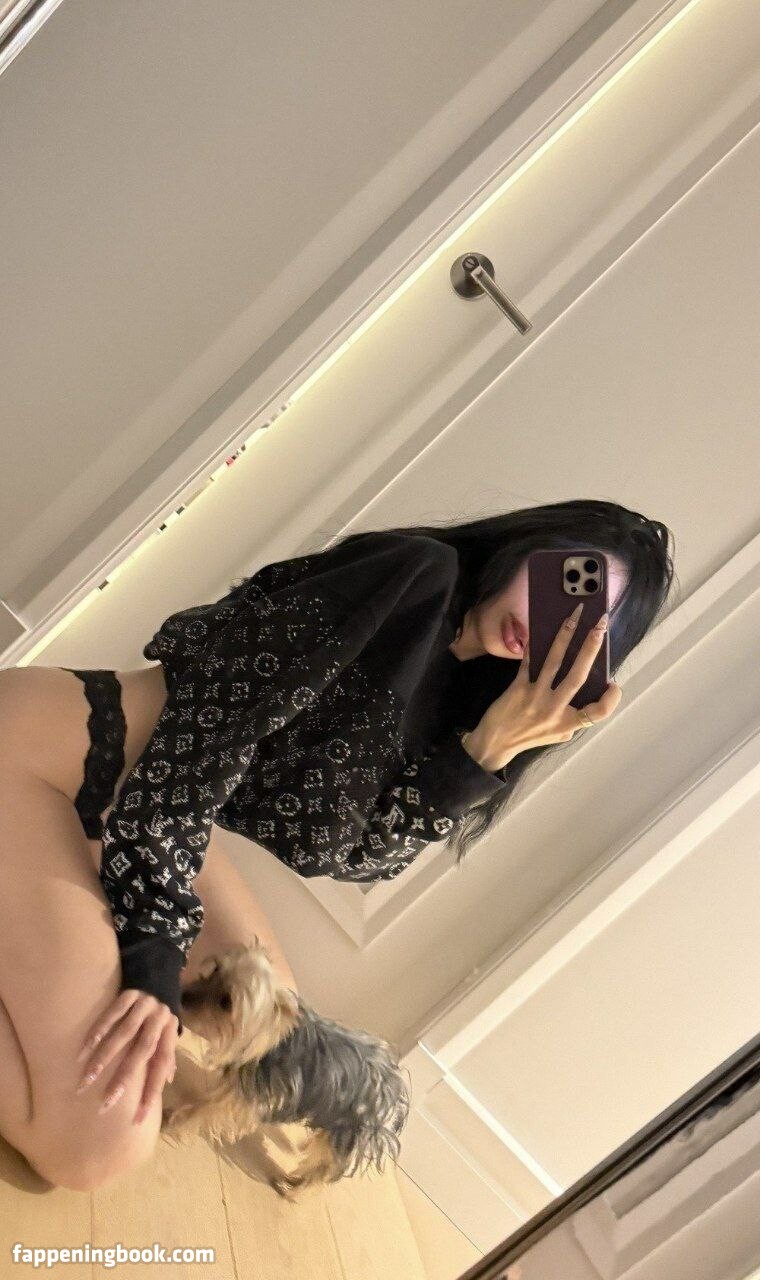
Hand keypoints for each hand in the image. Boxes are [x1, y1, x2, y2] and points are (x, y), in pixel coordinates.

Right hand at [76, 989, 178, 1124]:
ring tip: (87, 1079)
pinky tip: (85, 1049)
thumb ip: (166, 1055)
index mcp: (169, 1033)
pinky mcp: (130, 992)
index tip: (138, 1119)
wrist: (157, 972)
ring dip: (104, 1057)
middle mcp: (159, 1019)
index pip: (161, 1067)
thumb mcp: (168, 1032)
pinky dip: (99, 1030)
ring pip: (124, 1033)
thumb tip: (167, 1081)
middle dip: (124, 1079)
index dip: (152, 1092)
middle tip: (105, 1104)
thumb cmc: (159, 1013)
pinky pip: (113, 1012)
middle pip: (142, 1052)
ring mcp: (145, 1005)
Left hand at [468, 605, 623, 767]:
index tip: (614, 685)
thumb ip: (573, 715)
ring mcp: (535, 698)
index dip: (611, 700)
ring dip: (565, 637)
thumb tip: (589, 685)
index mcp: (567, 723)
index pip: (597, 713)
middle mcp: (553, 710)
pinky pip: (529, 662)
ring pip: (554, 662)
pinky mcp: (517, 688)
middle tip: (600, 626)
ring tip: (572, 618)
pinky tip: (539, 630)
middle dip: (590, 649)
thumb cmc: (532, 735)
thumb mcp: (558, 733)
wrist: (496, 742)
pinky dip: (534, 646)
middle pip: (578, 676)